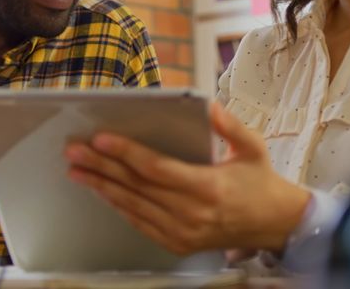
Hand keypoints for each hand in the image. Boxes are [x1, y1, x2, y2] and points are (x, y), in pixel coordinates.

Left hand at [64, 102, 310, 254]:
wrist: (275, 225)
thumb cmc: (261, 182)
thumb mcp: (252, 146)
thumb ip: (228, 124)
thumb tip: (206, 104)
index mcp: (208, 187)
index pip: (155, 168)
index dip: (125, 153)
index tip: (101, 138)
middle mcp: (191, 213)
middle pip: (136, 186)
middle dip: (101, 166)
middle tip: (74, 151)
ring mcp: (182, 233)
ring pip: (132, 206)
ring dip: (102, 187)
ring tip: (78, 170)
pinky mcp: (177, 244)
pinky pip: (140, 223)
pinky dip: (119, 206)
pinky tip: (103, 191)